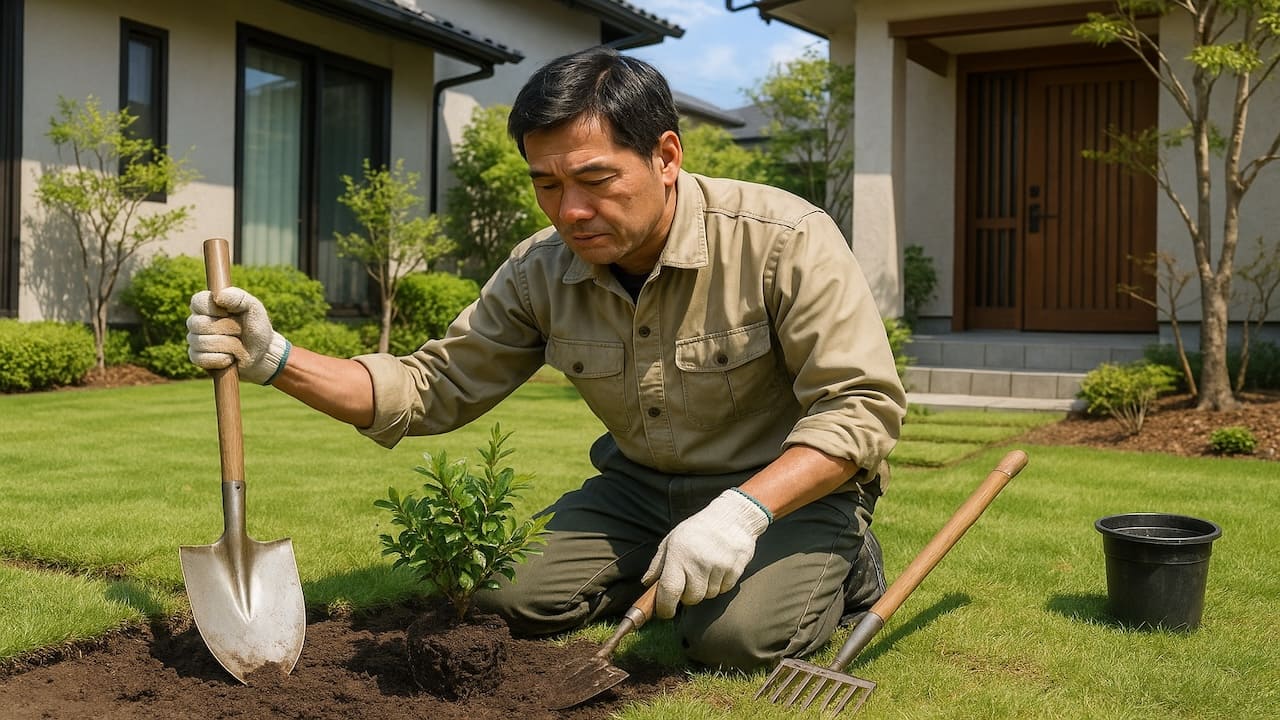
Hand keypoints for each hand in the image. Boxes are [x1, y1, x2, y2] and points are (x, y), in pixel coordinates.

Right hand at [187, 287, 290, 384]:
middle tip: (239, 330)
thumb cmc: (255, 327)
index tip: (229, 312)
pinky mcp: (196, 358)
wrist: (262, 353)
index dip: (214, 308)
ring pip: (203, 342)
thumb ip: (239, 297)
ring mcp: (194, 340)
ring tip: (238, 344)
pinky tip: (230, 357)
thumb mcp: (253, 308)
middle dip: (228, 328)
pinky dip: (222, 359)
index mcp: (207, 305)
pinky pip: (202, 358)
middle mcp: (196, 321)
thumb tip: (218, 296)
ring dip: (229, 345)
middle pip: (200, 324)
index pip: (197, 301)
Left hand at [642, 488, 771, 618]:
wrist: (732, 516)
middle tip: (688, 581)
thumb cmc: (697, 529)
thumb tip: (647, 584)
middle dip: (687, 596)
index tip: (665, 612)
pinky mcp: (734, 570)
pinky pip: (723, 590)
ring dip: (704, 589)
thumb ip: (658, 563)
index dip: (665, 607)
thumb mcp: (672, 540)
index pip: (669, 591)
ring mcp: (718, 566)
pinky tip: (718, 568)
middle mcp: (698, 562)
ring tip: (705, 570)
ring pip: (708, 595)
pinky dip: (719, 585)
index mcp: (679, 554)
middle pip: (691, 599)